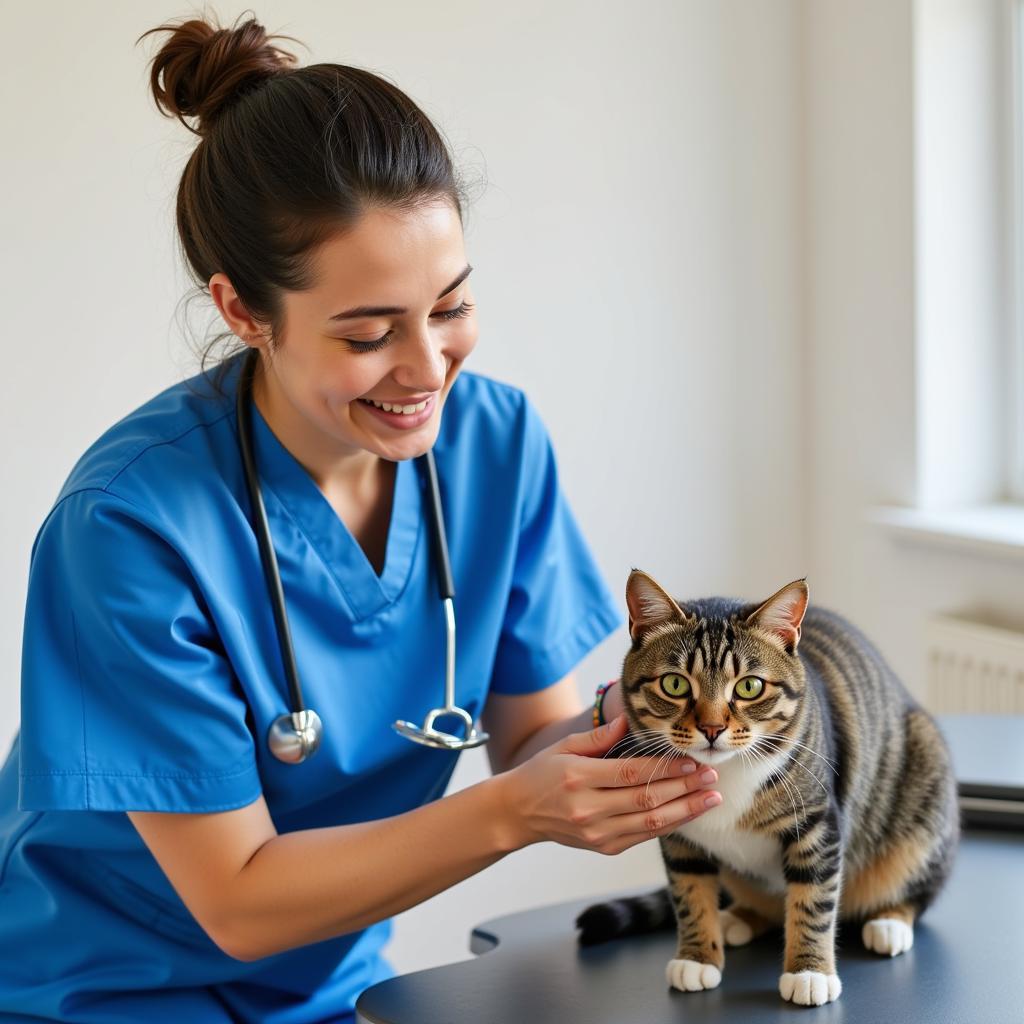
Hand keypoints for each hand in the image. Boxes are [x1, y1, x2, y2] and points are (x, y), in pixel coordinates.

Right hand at [496, 713, 721, 855]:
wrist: (517, 813)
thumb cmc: (541, 774)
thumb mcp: (563, 747)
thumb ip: (597, 737)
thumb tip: (628, 720)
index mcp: (578, 779)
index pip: (631, 774)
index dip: (664, 769)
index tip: (690, 760)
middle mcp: (589, 809)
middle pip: (647, 799)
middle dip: (684, 788)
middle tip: (711, 776)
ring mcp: (597, 833)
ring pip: (651, 823)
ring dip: (686, 810)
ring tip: (711, 799)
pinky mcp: (603, 847)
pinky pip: (643, 836)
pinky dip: (669, 825)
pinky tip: (688, 813)